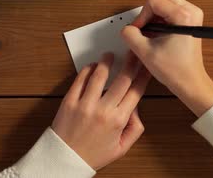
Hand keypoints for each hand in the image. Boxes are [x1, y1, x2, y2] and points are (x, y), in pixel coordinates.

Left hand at [52, 52, 150, 169]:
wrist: (65, 160)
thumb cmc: (93, 154)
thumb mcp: (122, 147)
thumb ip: (135, 127)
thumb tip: (136, 107)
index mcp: (118, 121)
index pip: (136, 91)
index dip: (144, 76)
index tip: (147, 66)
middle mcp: (103, 110)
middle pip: (122, 79)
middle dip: (131, 62)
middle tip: (134, 51)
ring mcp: (85, 104)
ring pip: (100, 75)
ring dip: (107, 62)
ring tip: (110, 55)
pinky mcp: (69, 101)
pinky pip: (80, 79)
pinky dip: (88, 69)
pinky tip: (93, 66)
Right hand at [121, 0, 212, 116]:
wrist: (190, 82)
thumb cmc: (174, 70)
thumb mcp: (145, 52)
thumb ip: (130, 35)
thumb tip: (127, 28)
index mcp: (183, 15)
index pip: (153, 0)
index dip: (142, 16)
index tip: (140, 32)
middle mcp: (191, 10)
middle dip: (149, 10)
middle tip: (146, 29)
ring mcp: (193, 14)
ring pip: (165, 0)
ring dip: (154, 14)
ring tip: (153, 34)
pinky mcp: (191, 19)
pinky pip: (171, 8)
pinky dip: (161, 18)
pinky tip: (159, 34)